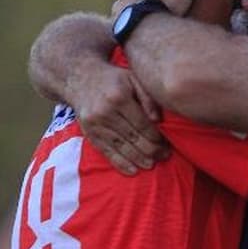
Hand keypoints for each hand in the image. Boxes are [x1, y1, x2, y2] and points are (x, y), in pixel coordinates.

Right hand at [66, 59, 167, 175]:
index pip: (142, 123)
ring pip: (121, 147)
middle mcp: (105, 112)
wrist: (80, 78)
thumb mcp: (132, 78)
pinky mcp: (89, 133)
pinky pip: (106, 152)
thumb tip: (159, 120)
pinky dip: (120, 163)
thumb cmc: (113, 79)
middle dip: (151, 150)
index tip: (168, 144)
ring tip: (152, 165)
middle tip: (165, 156)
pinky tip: (132, 170)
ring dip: (138, 159)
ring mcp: (95, 125)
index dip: (156, 137)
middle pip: (133, 137)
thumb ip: (148, 96)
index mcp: (119, 97)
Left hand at [112, 0, 224, 18]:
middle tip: (146, 2)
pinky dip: (122, 26)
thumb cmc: (164, 6)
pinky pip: (116, 23)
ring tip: (139, 21)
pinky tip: (130, 33)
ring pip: (120, 6)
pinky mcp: (114, 24)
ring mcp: (118, 8)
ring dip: (127, 11)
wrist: (145, 28)